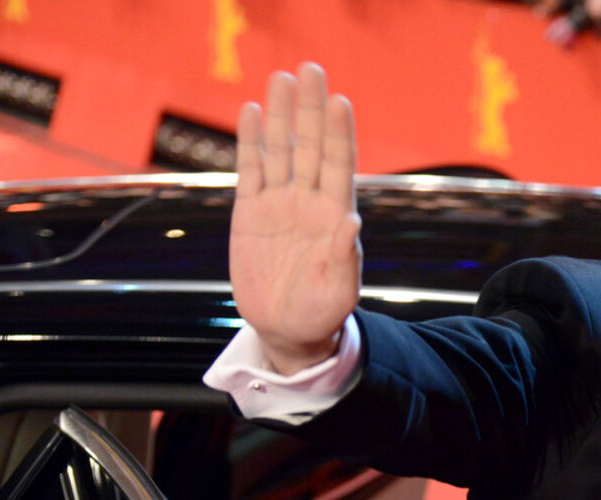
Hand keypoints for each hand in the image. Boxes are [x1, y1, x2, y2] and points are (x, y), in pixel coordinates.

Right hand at [230, 62, 361, 375]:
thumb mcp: (339, 291)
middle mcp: (308, 201)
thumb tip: (350, 221)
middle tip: (310, 69)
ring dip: (280, 115)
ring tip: (281, 77)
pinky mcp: (250, 213)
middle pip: (310, 146)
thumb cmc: (323, 313)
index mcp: (334, 216)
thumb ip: (343, 257)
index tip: (339, 100)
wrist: (289, 330)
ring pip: (280, 150)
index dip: (339, 133)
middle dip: (310, 109)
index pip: (339, 165)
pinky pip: (250, 171)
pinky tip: (251, 112)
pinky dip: (249, 142)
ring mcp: (279, 204)